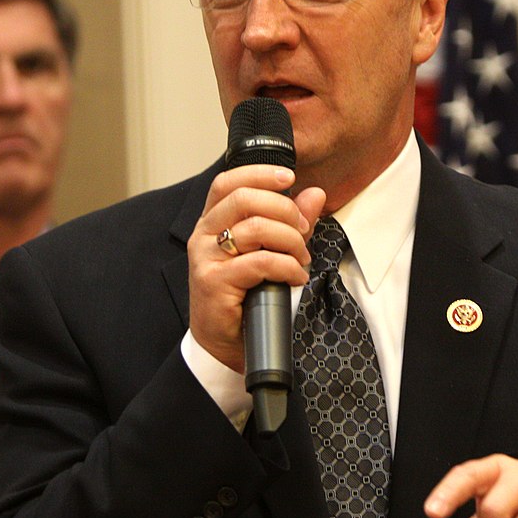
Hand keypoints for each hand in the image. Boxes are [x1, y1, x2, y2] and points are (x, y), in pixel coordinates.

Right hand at [188, 165, 324, 370]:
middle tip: (303, 230)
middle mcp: (203, 235)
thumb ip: (290, 221)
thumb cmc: (244, 296)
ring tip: (301, 259)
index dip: (259, 174)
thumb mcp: (269, 252)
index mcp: (212, 222)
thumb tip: (315, 193)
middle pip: (244, 198)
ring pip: (255, 228)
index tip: (290, 177)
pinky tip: (295, 277)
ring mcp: (205, 258)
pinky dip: (287, 267)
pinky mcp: (214, 282)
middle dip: (284, 210)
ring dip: (290, 241)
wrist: (223, 343)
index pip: (228, 182)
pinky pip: (260, 262)